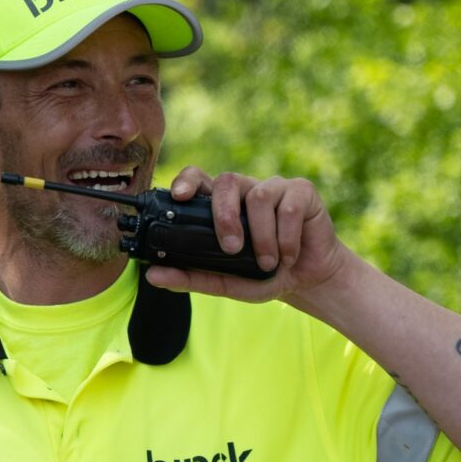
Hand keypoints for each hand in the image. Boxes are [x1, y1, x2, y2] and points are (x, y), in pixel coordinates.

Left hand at [144, 166, 348, 302]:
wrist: (308, 280)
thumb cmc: (263, 275)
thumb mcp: (224, 283)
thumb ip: (190, 278)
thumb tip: (152, 275)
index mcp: (222, 205)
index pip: (199, 178)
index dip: (187, 180)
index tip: (179, 196)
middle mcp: (245, 191)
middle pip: (227, 181)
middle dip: (225, 215)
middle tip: (232, 248)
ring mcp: (273, 187)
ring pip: (259, 196)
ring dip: (262, 236)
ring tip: (268, 263)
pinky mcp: (301, 191)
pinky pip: (289, 206)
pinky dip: (287, 237)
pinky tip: (289, 255)